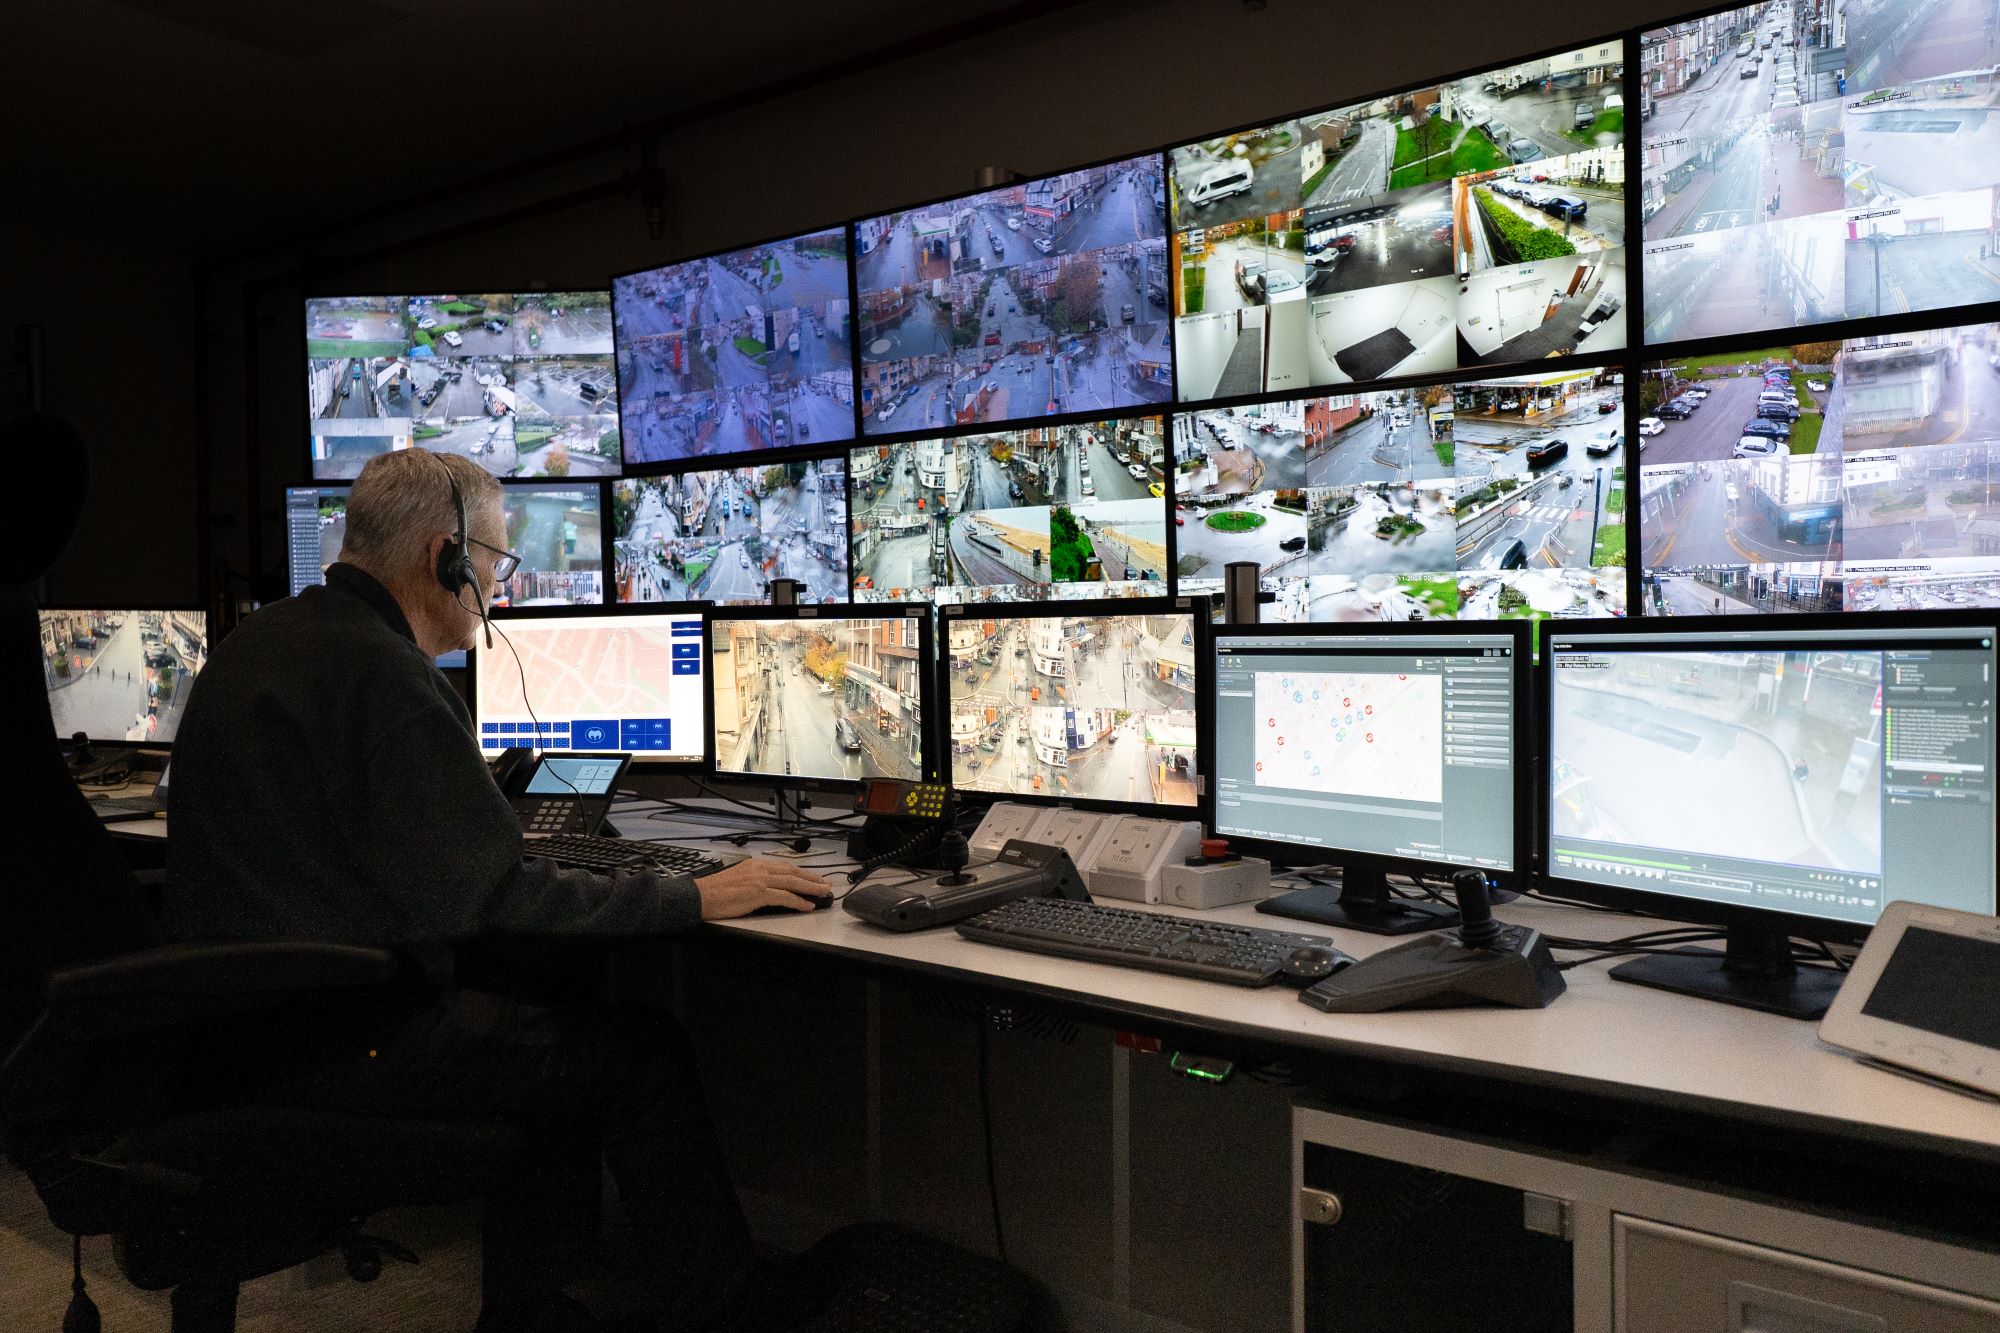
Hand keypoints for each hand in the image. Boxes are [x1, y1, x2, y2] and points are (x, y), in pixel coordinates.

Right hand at [697, 857, 833, 919]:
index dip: (803, 872)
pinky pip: (784, 897)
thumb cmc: (716, 892)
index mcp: (756, 865)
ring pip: (792, 882)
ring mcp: (760, 880)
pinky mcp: (758, 893)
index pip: (785, 866)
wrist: (700, 896)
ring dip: (811, 889)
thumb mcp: (739, 879)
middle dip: (812, 879)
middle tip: (826, 884)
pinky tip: (807, 906)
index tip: (814, 877)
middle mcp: (760, 869)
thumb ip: (756, 880)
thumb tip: (771, 889)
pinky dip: (798, 901)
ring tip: (823, 893)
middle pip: (793, 872)